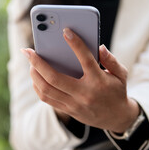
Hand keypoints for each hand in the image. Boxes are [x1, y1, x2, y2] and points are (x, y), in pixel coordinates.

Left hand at [21, 28, 139, 132]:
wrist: (116, 118)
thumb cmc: (117, 91)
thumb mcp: (121, 74)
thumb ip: (111, 60)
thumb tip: (99, 47)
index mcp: (98, 81)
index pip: (85, 60)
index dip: (76, 44)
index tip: (65, 31)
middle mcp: (84, 93)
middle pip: (55, 78)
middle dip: (38, 62)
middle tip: (27, 51)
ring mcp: (74, 104)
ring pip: (47, 90)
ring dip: (34, 74)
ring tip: (30, 62)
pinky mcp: (68, 110)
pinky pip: (47, 99)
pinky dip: (38, 86)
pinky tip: (35, 76)